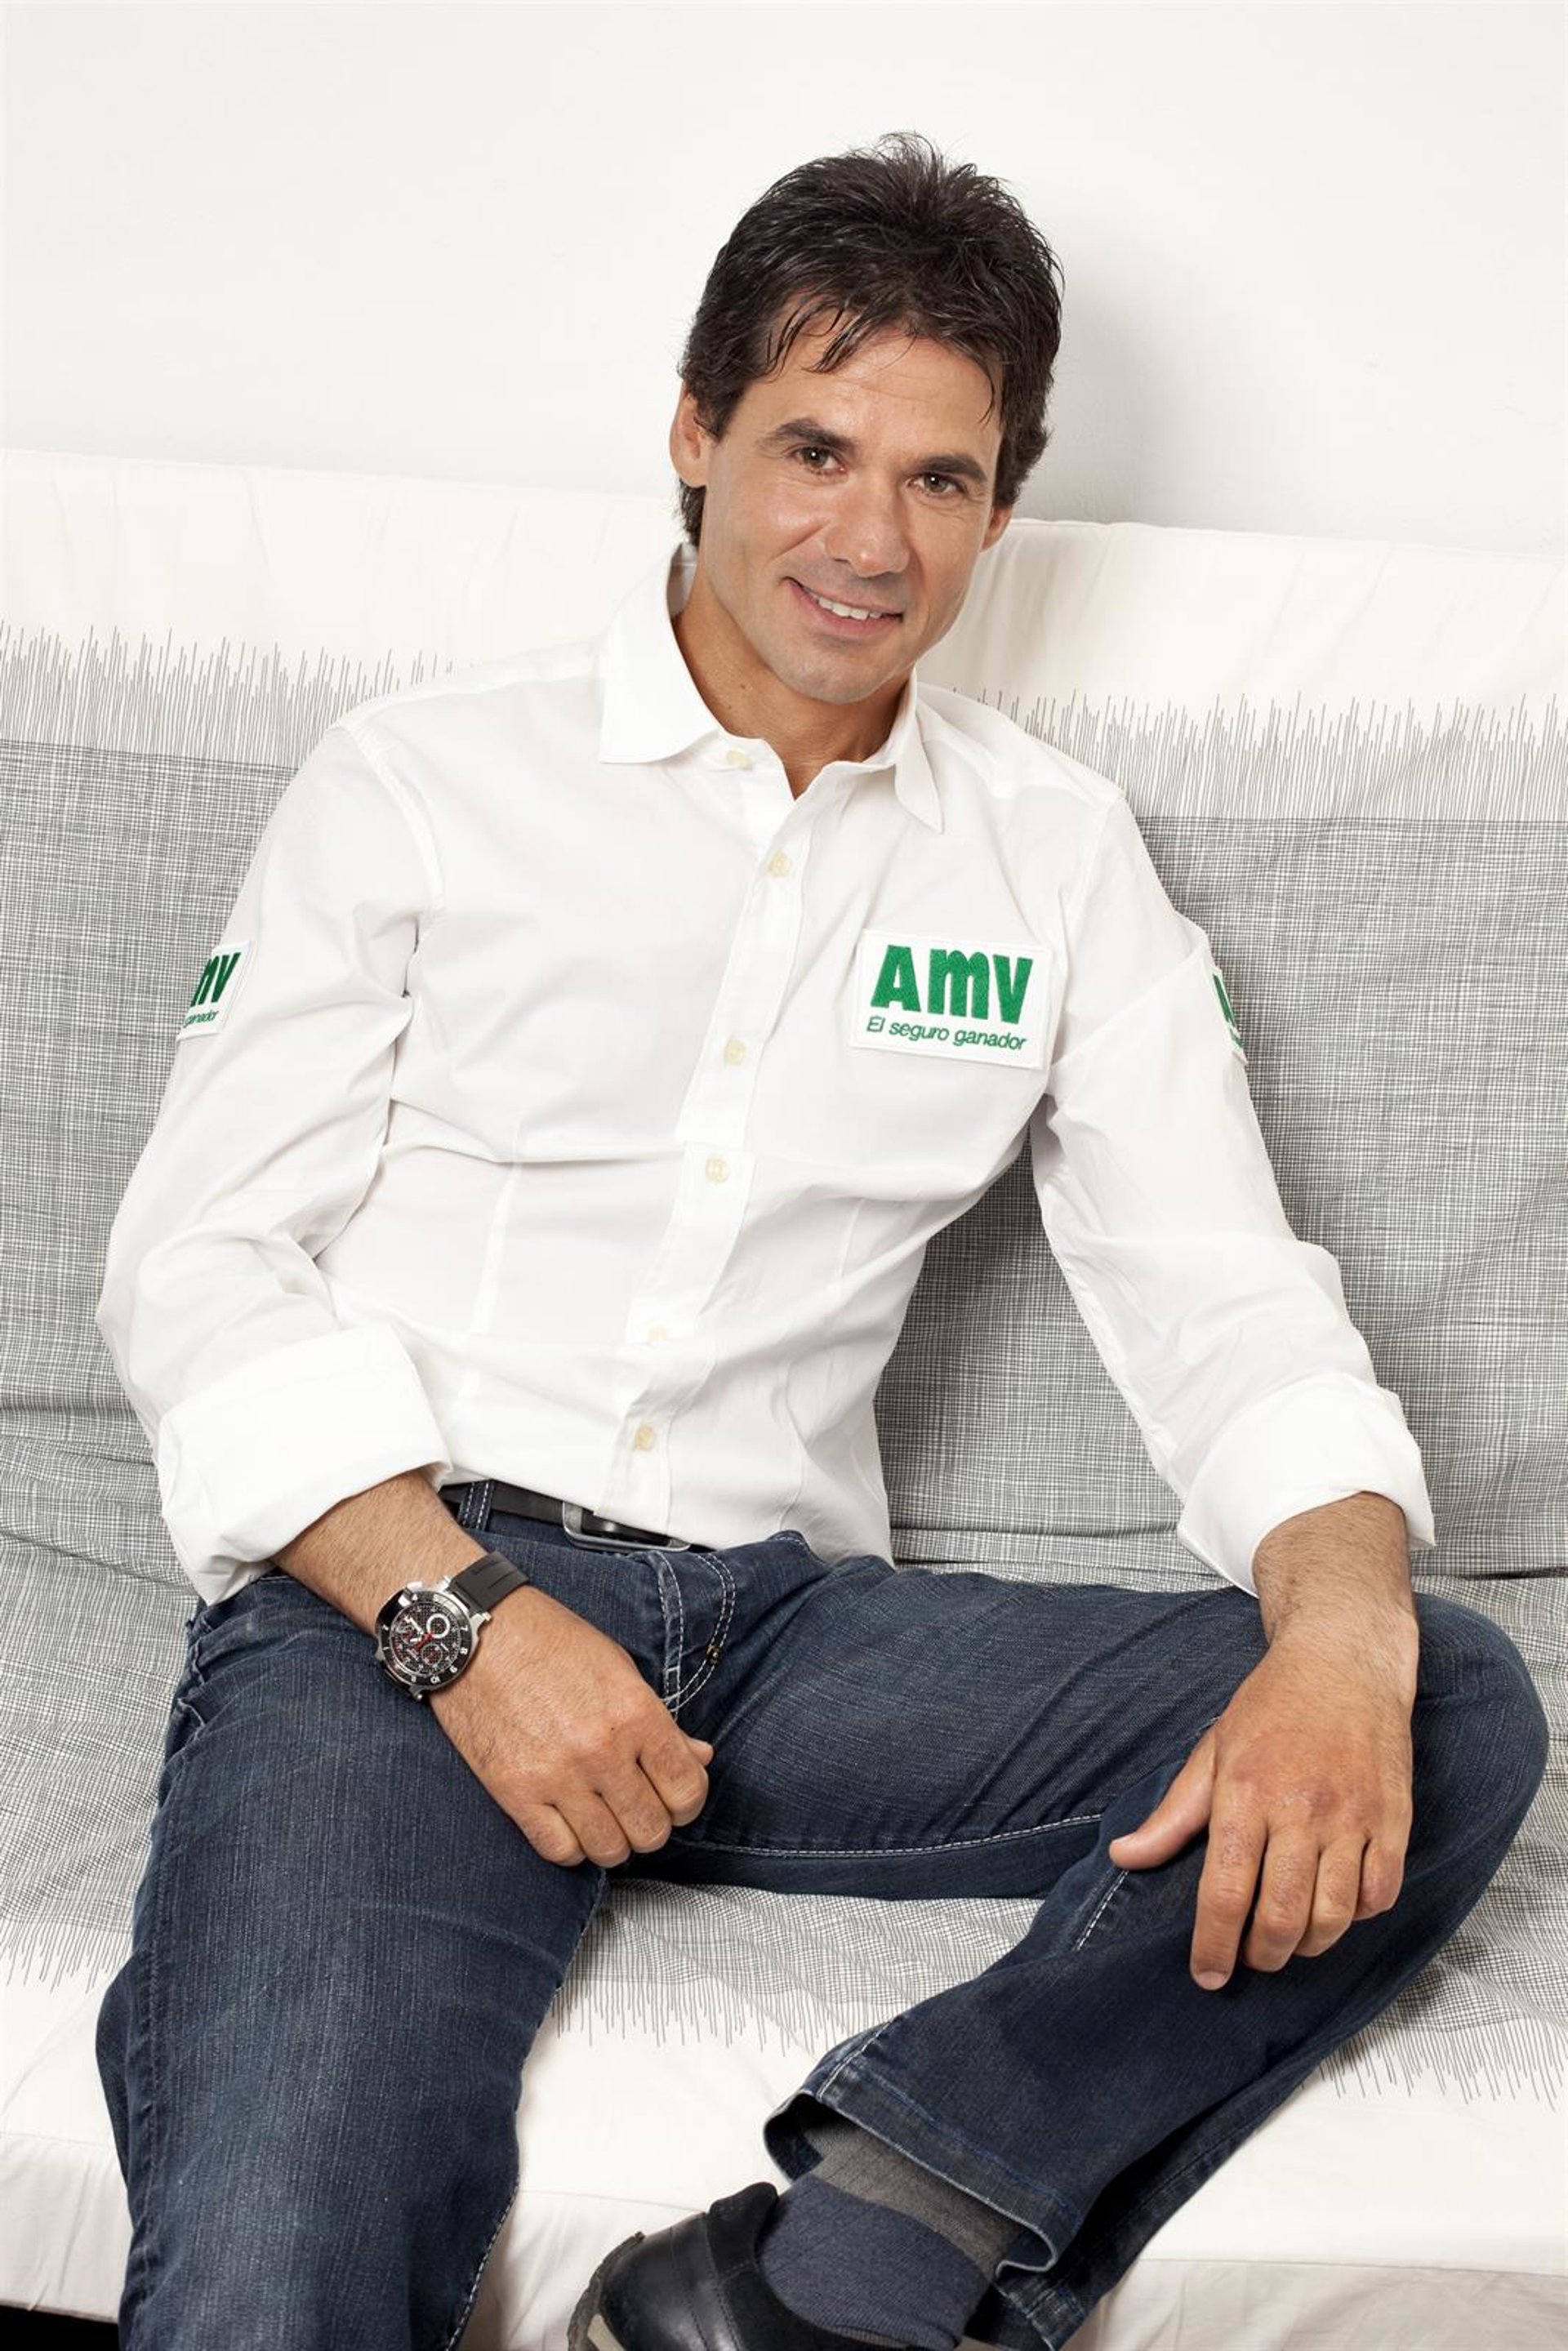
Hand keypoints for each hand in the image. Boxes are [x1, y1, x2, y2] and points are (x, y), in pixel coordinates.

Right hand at [430, 1585, 714, 1869]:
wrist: (477, 1634)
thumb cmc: (551, 1642)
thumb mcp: (619, 1669)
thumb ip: (662, 1722)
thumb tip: (699, 1758)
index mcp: (635, 1713)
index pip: (686, 1789)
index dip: (687, 1802)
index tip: (675, 1796)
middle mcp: (601, 1750)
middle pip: (651, 1829)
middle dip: (651, 1824)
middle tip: (636, 1806)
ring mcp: (557, 1775)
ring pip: (608, 1849)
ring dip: (612, 1840)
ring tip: (603, 1817)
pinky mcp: (515, 1792)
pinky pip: (559, 1850)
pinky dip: (571, 1847)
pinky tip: (570, 1823)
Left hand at [1106, 1630, 1416, 1990]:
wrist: (1344, 1660)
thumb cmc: (1272, 1706)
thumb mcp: (1211, 1750)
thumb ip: (1173, 1814)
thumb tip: (1124, 1856)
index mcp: (1245, 1792)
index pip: (1224, 1892)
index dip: (1212, 1946)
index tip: (1207, 1974)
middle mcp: (1300, 1809)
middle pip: (1281, 1917)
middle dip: (1261, 1955)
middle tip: (1251, 1958)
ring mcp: (1352, 1816)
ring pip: (1333, 1917)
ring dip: (1308, 1945)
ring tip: (1290, 1941)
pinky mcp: (1393, 1819)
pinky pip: (1379, 1895)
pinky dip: (1358, 1916)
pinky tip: (1336, 1906)